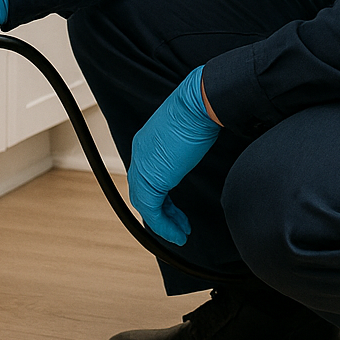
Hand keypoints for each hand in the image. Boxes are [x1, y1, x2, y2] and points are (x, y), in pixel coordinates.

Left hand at [127, 67, 220, 244]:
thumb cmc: (199, 113)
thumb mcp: (187, 135)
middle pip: (142, 192)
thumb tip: (191, 156)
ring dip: (163, 223)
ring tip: (179, 233)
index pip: (145, 177)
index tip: (171, 210)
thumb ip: (181, 150)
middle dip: (160, 213)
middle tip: (175, 225)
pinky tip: (178, 232)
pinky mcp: (152, 178)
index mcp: (146, 143)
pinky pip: (152, 211)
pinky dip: (164, 225)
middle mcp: (140, 154)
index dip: (158, 197)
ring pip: (145, 204)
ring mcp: (143, 166)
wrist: (199, 105)